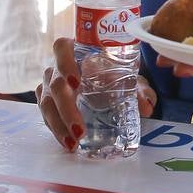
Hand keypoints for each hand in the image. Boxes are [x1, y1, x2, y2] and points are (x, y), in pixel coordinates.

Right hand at [36, 36, 158, 152]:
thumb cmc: (114, 73)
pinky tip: (68, 142)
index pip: (62, 48)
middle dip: (66, 109)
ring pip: (47, 103)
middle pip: (56, 85)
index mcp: (75, 50)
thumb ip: (139, 89)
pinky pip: (46, 114)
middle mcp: (57, 66)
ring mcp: (49, 84)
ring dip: (59, 125)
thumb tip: (147, 106)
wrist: (104, 81)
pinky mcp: (47, 100)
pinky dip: (56, 129)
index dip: (65, 63)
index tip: (76, 82)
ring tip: (73, 143)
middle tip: (80, 130)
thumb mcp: (128, 78)